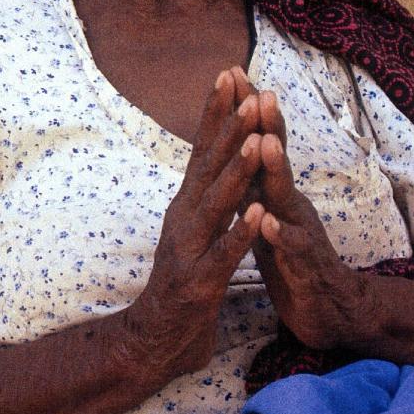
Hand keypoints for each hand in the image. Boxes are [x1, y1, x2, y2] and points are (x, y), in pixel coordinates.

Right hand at [124, 69, 266, 383]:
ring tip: (255, 143)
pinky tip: (260, 216)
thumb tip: (216, 153)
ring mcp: (189, 249)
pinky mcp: (199, 283)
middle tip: (250, 94)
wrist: (153, 341)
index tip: (229, 73)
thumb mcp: (193, 228)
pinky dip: (241, 234)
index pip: (202, 148)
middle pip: (208, 166)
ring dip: (237, 173)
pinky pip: (224, 255)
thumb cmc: (183, 281)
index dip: (215, 111)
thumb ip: (205, 194)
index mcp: (186, 203)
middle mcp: (184, 217)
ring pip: (216, 204)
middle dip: (230, 129)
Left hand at [235, 82, 365, 350]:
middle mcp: (290, 202)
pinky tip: (268, 222)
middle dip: (269, 125)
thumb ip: (258, 177)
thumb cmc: (290, 256)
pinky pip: (290, 248)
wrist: (324, 308)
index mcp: (274, 191)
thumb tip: (240, 139)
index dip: (249, 111)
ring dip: (276, 169)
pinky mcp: (303, 264)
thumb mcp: (269, 209)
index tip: (234, 73)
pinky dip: (279, 234)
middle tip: (260, 92)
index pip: (261, 142)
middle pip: (278, 159)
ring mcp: (299, 230)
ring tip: (265, 143)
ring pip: (286, 197)